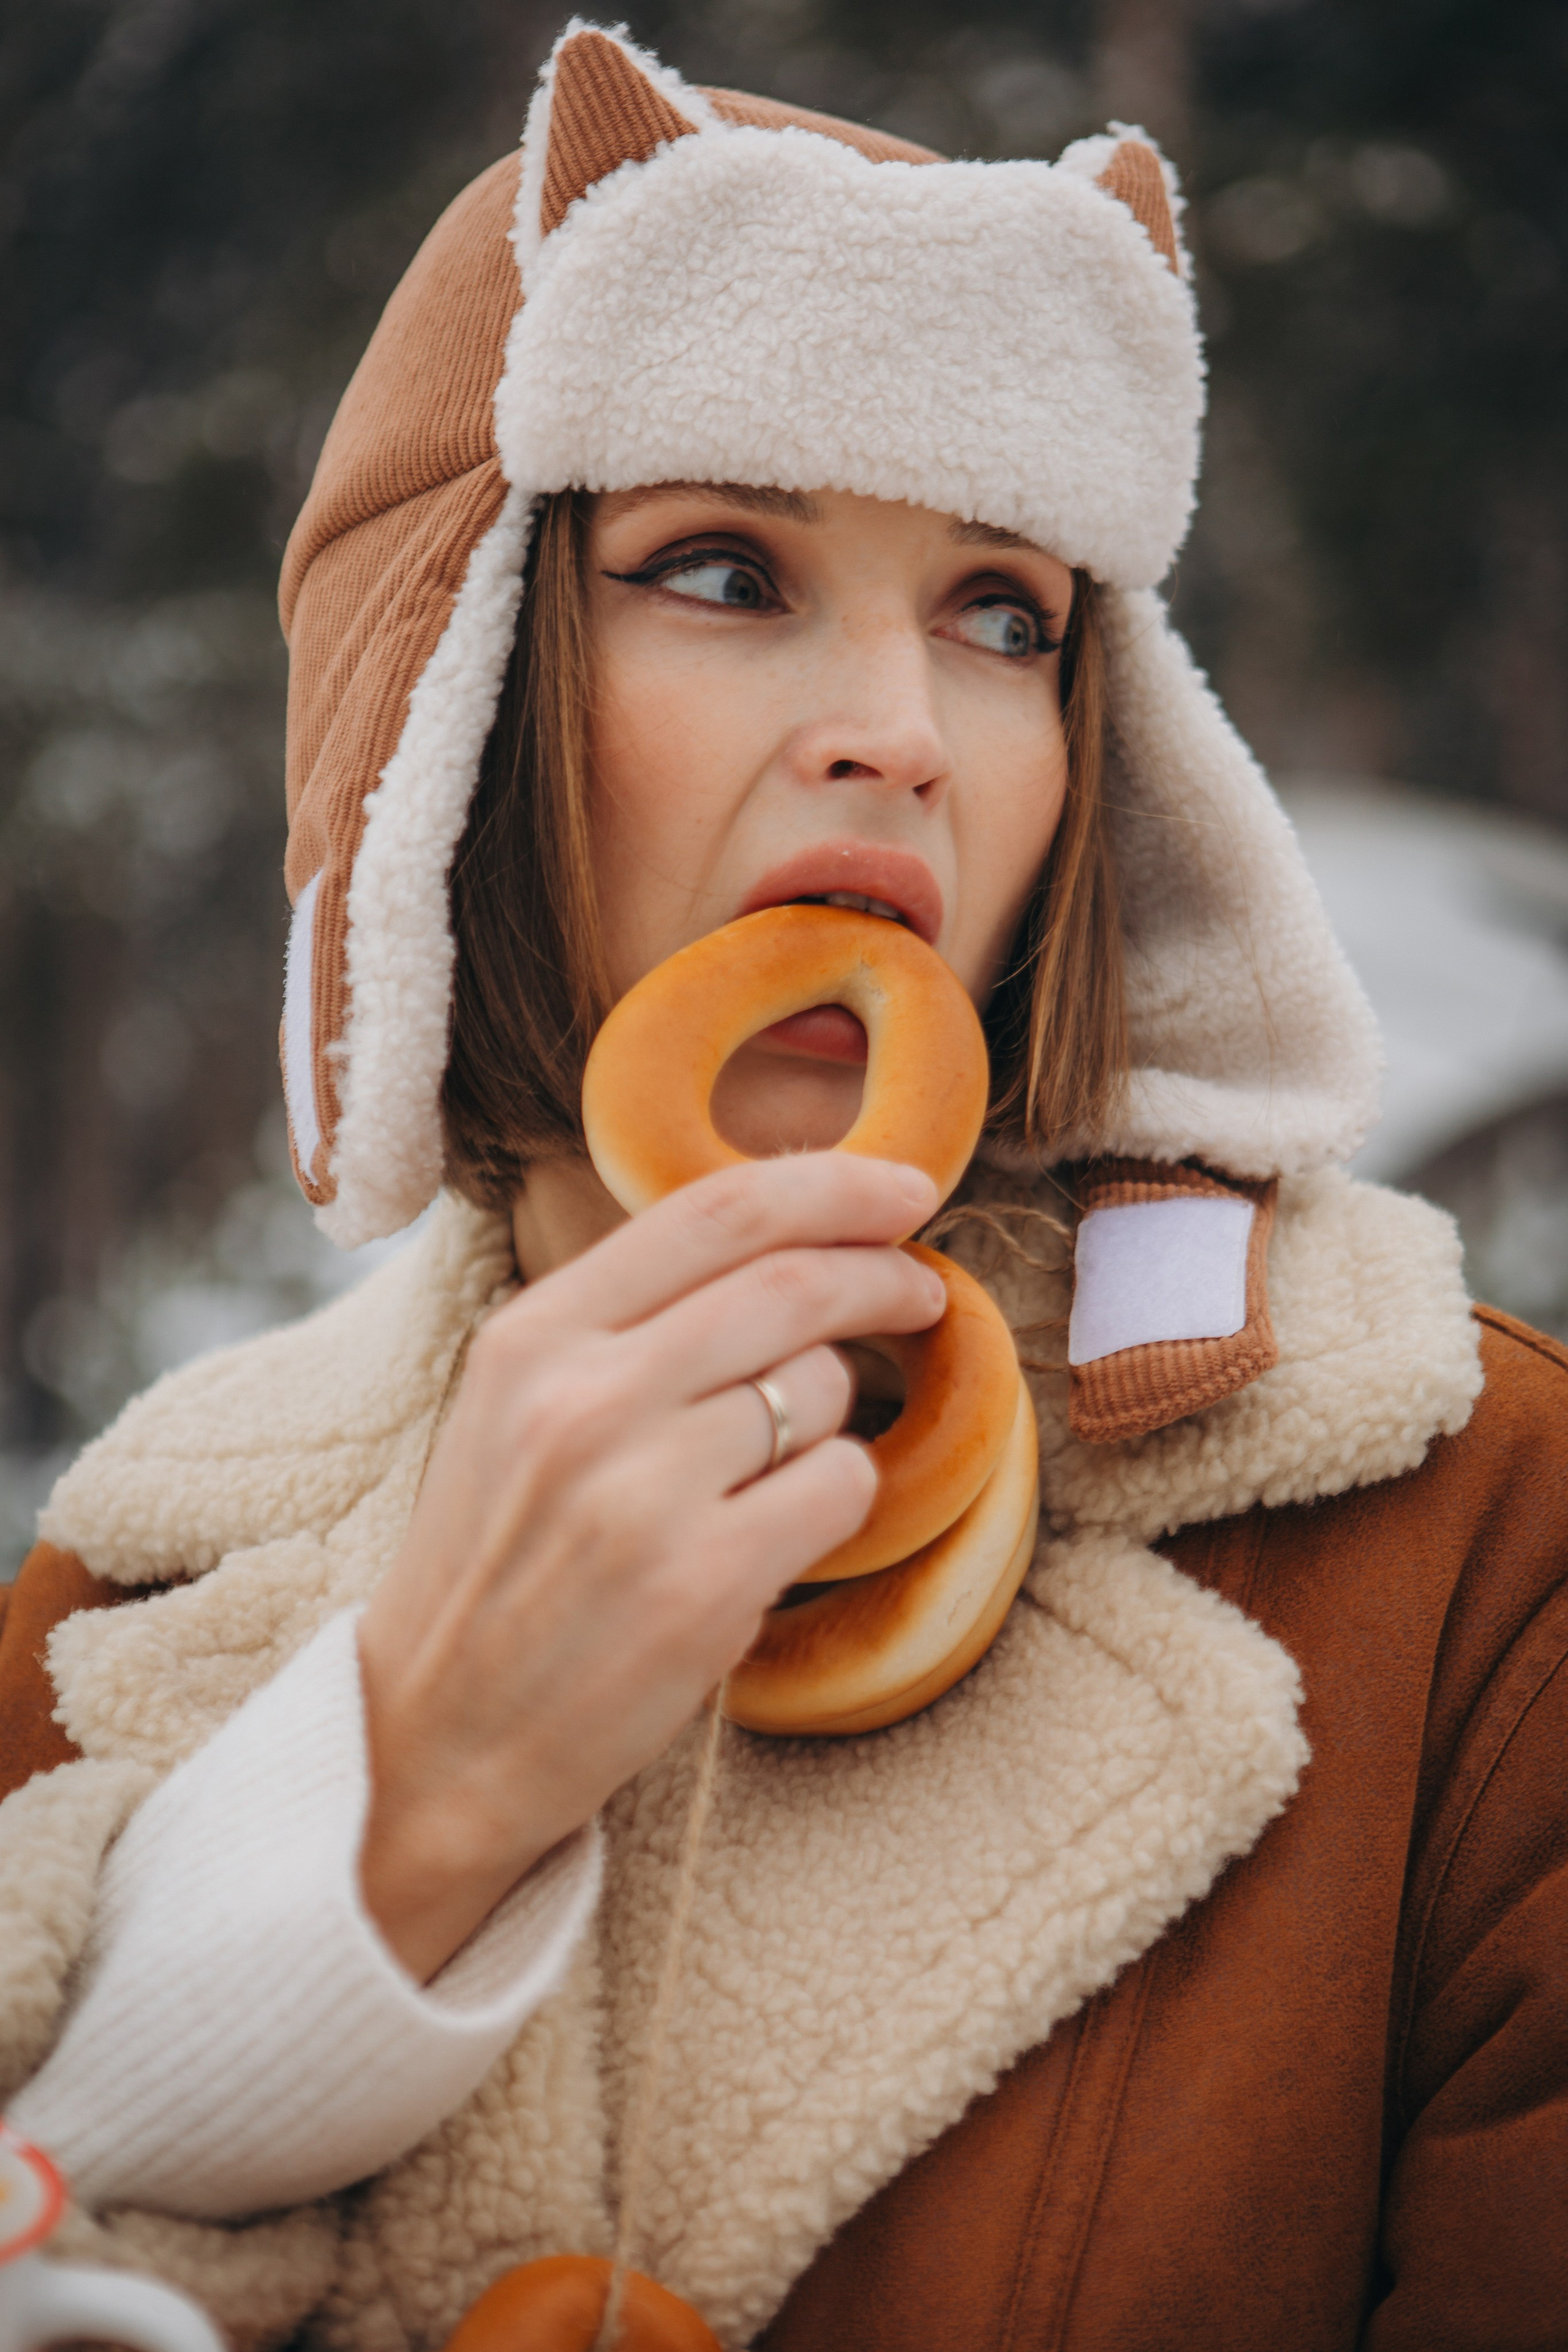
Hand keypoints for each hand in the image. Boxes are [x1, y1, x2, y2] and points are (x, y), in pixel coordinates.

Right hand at [356, 1152, 941, 1981]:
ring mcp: (643, 1492)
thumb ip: (627, 1317)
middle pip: (792, 1285)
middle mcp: (583, 1398)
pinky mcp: (703, 1585)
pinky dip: (839, 1497)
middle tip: (919, 1290)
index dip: (834, 1183)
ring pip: (822, 1389)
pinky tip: (778, 1530)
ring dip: (834, 1413)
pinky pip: (842, 1486)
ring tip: (774, 1462)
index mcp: (534, 1335)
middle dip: (882, 1274)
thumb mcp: (517, 1405)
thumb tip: (788, 1234)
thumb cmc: (498, 1559)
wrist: (436, 1735)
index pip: (715, 1209)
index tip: (903, 1185)